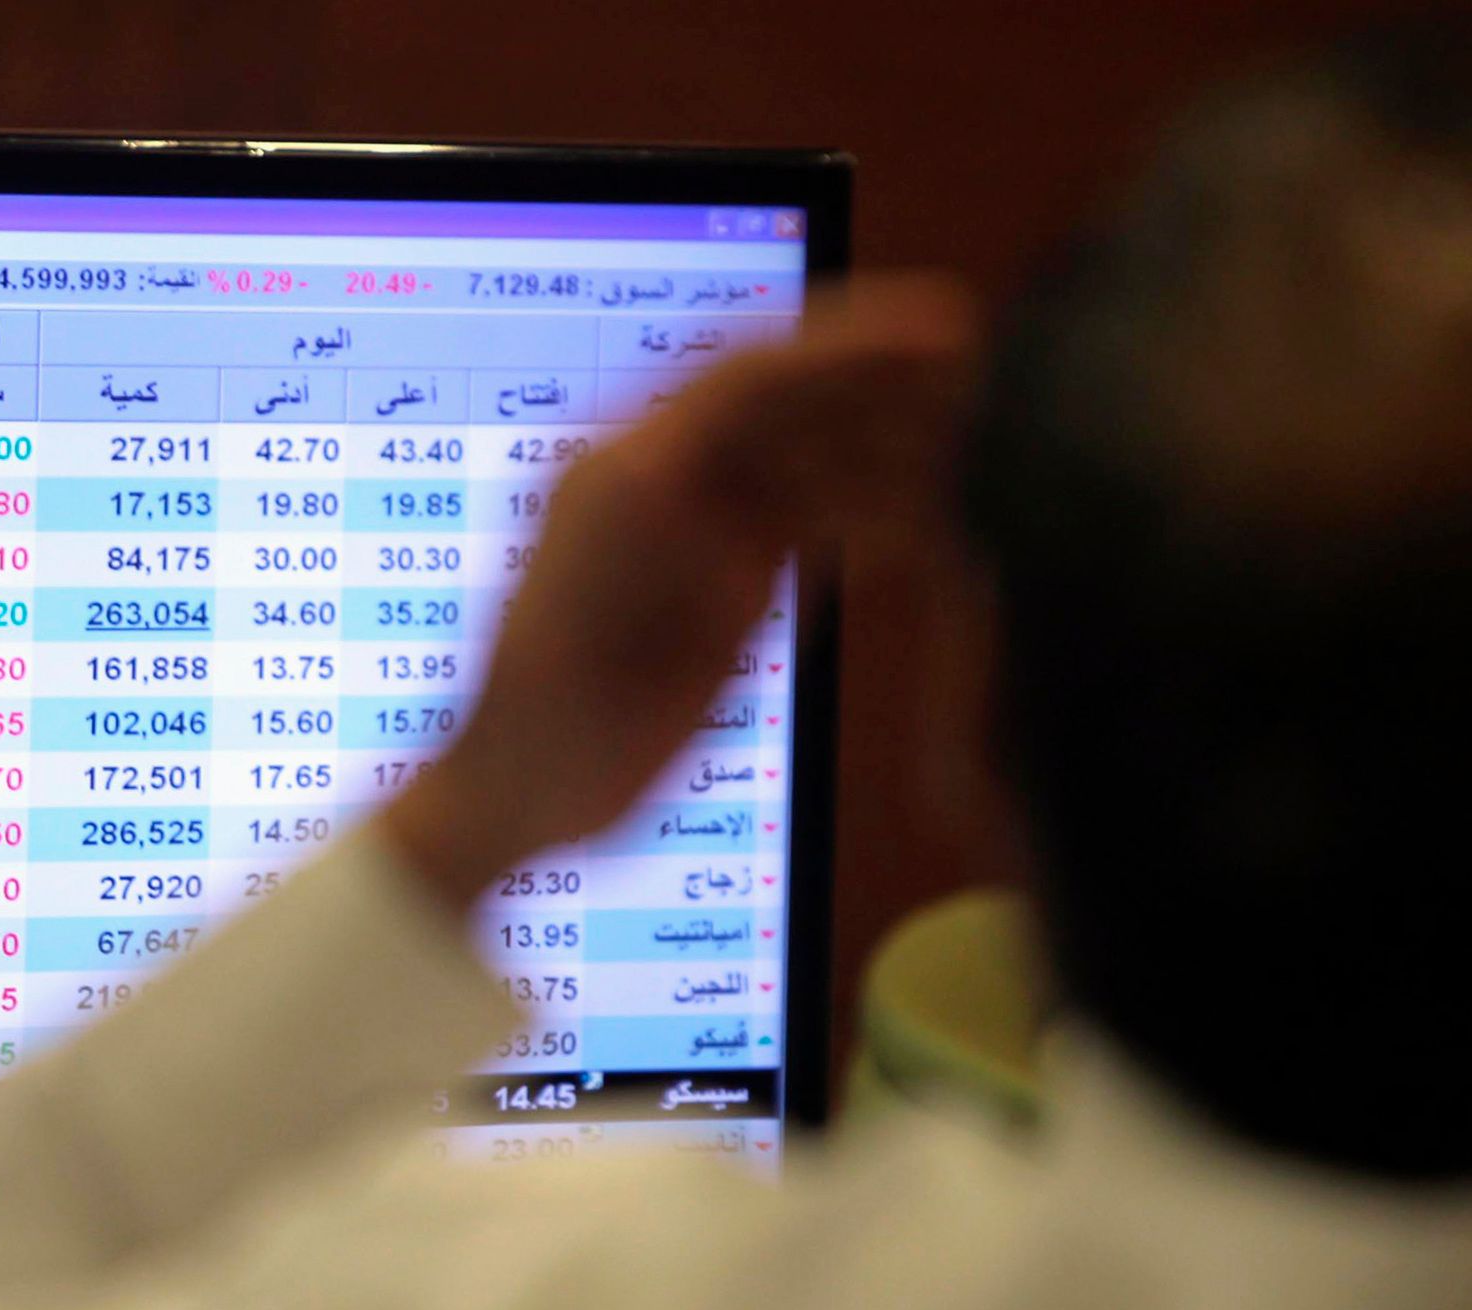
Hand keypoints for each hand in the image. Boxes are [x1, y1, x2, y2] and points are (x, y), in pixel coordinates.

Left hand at [382, 276, 978, 907]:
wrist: (530, 785)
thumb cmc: (545, 706)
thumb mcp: (598, 608)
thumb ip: (650, 537)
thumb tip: (700, 487)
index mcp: (628, 465)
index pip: (751, 374)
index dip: (845, 341)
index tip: (931, 325)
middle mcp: (666, 479)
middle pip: (793, 406)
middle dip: (882, 381)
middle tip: (980, 362)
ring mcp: (699, 531)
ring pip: (811, 463)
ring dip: (890, 445)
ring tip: (976, 433)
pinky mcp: (725, 582)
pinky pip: (811, 526)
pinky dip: (872, 515)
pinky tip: (928, 518)